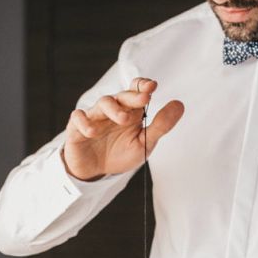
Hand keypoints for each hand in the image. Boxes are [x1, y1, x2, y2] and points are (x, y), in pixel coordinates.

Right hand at [62, 77, 184, 180]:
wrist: (96, 172)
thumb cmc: (120, 153)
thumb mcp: (144, 143)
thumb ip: (161, 125)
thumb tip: (180, 104)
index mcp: (130, 110)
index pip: (136, 90)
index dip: (142, 85)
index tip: (152, 86)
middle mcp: (113, 109)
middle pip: (122, 95)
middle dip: (133, 96)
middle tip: (145, 98)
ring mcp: (94, 117)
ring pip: (102, 103)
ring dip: (113, 109)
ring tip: (123, 119)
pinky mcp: (77, 127)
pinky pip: (78, 118)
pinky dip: (85, 122)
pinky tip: (93, 131)